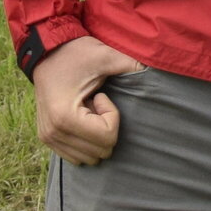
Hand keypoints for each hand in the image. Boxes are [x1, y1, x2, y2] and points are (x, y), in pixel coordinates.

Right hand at [32, 35, 146, 166]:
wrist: (48, 53)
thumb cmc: (78, 54)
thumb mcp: (107, 57)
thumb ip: (133, 66)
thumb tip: (163, 68)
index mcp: (65, 117)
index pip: (106, 137)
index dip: (113, 115)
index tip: (102, 95)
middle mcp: (52, 133)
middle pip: (100, 151)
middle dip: (106, 126)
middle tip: (96, 102)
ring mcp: (48, 138)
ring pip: (89, 158)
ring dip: (95, 133)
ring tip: (88, 109)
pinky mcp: (47, 139)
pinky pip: (76, 155)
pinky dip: (86, 139)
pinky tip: (82, 115)